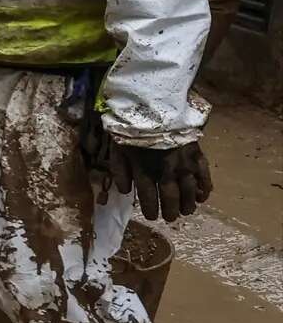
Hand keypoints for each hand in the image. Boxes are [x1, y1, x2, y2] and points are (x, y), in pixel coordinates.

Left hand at [92, 138, 212, 222]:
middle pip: (171, 197)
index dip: (150, 209)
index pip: (148, 197)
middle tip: (170, 218)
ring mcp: (184, 163)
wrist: (154, 103)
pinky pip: (204, 175)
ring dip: (188, 203)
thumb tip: (126, 191)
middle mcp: (166, 170)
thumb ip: (120, 171)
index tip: (151, 217)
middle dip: (170, 210)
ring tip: (186, 211)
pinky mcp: (197, 153)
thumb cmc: (131, 126)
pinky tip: (203, 197)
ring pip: (189, 190)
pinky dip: (205, 188)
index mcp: (144, 169)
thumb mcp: (117, 147)